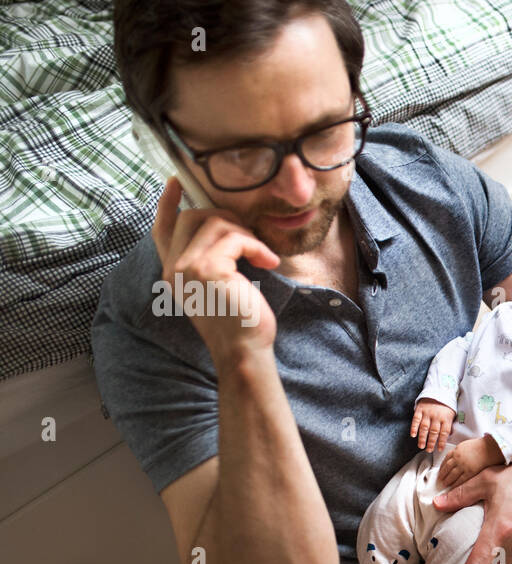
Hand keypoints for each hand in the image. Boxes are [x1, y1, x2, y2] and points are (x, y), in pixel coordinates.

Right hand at [151, 177, 280, 368]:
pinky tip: (268, 262)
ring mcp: (186, 268)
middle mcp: (173, 269)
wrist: (243, 352)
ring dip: (245, 233)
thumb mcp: (219, 289)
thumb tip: (225, 230)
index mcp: (173, 273)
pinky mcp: (207, 269)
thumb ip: (210, 262)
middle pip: (191, 217)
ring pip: (215, 223)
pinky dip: (256, 246)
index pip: (162, 230)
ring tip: (262, 255)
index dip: (167, 204)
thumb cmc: (239, 324)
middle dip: (224, 218)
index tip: (174, 182)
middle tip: (249, 236)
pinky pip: (235, 238)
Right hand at [411, 399, 456, 451]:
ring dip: (422, 438)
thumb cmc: (445, 405)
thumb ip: (448, 425)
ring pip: (424, 428)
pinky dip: (414, 427)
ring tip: (421, 446)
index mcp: (446, 418)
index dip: (441, 442)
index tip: (439, 449)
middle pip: (434, 432)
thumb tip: (446, 437)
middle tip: (429, 450)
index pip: (444, 433)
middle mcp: (436, 416)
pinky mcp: (420, 410)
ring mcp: (427, 413)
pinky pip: (416, 420)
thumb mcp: (451, 414)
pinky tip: (413, 435)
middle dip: (431, 442)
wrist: (438, 390)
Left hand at [436, 436, 503, 489]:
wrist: (490, 448)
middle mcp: (458, 458)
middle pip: (447, 468)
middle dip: (442, 475)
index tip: (440, 471)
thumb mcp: (466, 445)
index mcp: (457, 451)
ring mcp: (463, 465)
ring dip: (447, 480)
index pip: (446, 460)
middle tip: (440, 479)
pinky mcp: (470, 472)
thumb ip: (460, 451)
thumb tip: (456, 456)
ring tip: (445, 484)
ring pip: (452, 475)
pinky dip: (456, 484)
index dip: (442, 466)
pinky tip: (453, 487)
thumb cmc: (481, 446)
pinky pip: (461, 479)